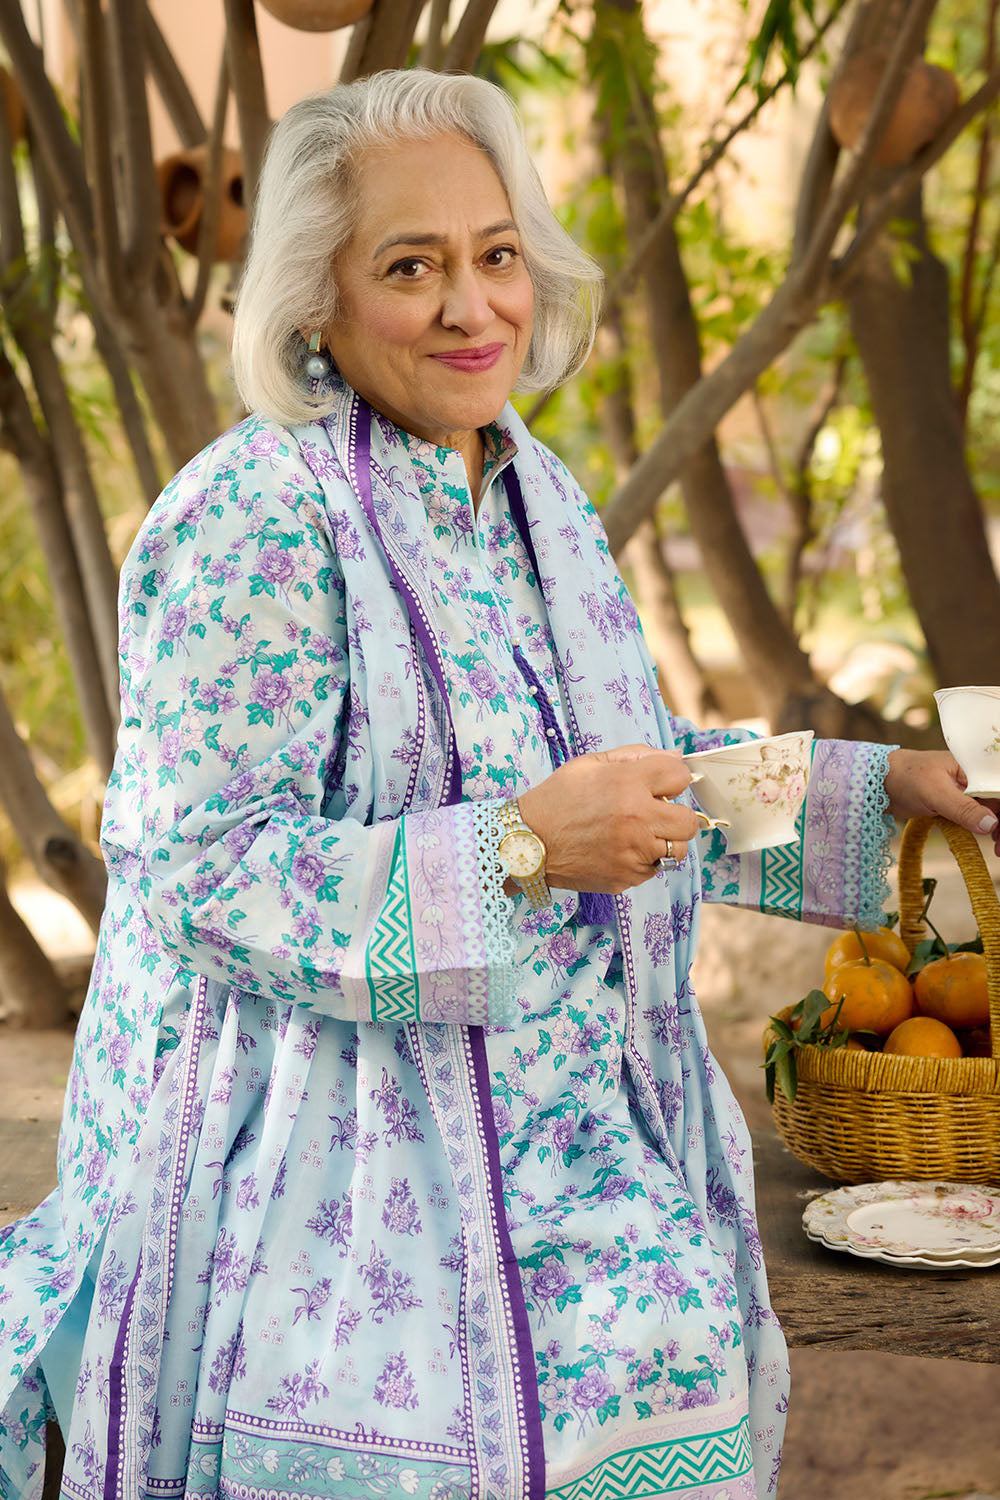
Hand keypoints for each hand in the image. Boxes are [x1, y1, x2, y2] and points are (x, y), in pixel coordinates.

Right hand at [517, 745, 699, 893]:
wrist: (528, 841)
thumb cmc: (557, 799)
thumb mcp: (590, 764)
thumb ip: (635, 756)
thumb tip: (675, 758)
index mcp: (628, 784)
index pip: (681, 777)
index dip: (673, 780)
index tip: (662, 786)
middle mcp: (636, 820)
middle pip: (689, 821)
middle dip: (676, 815)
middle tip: (656, 814)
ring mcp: (632, 853)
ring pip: (678, 850)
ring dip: (663, 841)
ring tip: (638, 835)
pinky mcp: (626, 877)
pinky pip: (653, 869)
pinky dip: (643, 860)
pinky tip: (619, 850)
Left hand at [884, 748, 999, 854]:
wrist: (881, 782)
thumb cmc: (907, 777)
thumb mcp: (936, 792)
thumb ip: (963, 808)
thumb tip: (991, 824)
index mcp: (975, 767)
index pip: (998, 788)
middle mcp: (976, 778)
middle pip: (998, 803)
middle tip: (999, 848)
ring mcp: (967, 792)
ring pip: (991, 813)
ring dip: (996, 830)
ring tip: (997, 848)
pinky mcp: (958, 805)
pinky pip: (978, 818)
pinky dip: (984, 830)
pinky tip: (989, 841)